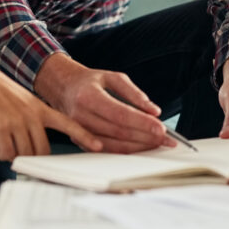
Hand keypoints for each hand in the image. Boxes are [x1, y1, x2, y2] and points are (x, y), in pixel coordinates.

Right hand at [0, 44, 101, 160]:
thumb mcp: (22, 100)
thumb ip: (31, 119)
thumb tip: (31, 145)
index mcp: (40, 107)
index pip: (68, 123)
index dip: (84, 136)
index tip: (99, 146)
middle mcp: (33, 114)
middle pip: (43, 150)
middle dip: (33, 158)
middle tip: (19, 153)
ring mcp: (18, 120)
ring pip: (25, 153)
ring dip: (14, 155)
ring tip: (3, 144)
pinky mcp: (1, 126)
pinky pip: (7, 153)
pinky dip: (1, 154)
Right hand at [33, 53, 174, 153]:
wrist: (62, 87)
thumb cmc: (89, 82)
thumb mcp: (112, 77)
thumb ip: (134, 93)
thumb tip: (153, 110)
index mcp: (89, 96)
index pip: (120, 114)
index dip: (142, 123)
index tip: (161, 128)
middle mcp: (81, 115)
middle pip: (118, 132)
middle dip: (145, 137)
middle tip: (165, 138)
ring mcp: (78, 131)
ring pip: (113, 145)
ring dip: (138, 147)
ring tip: (157, 144)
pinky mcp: (79, 141)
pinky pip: (106, 151)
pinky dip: (125, 151)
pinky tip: (140, 148)